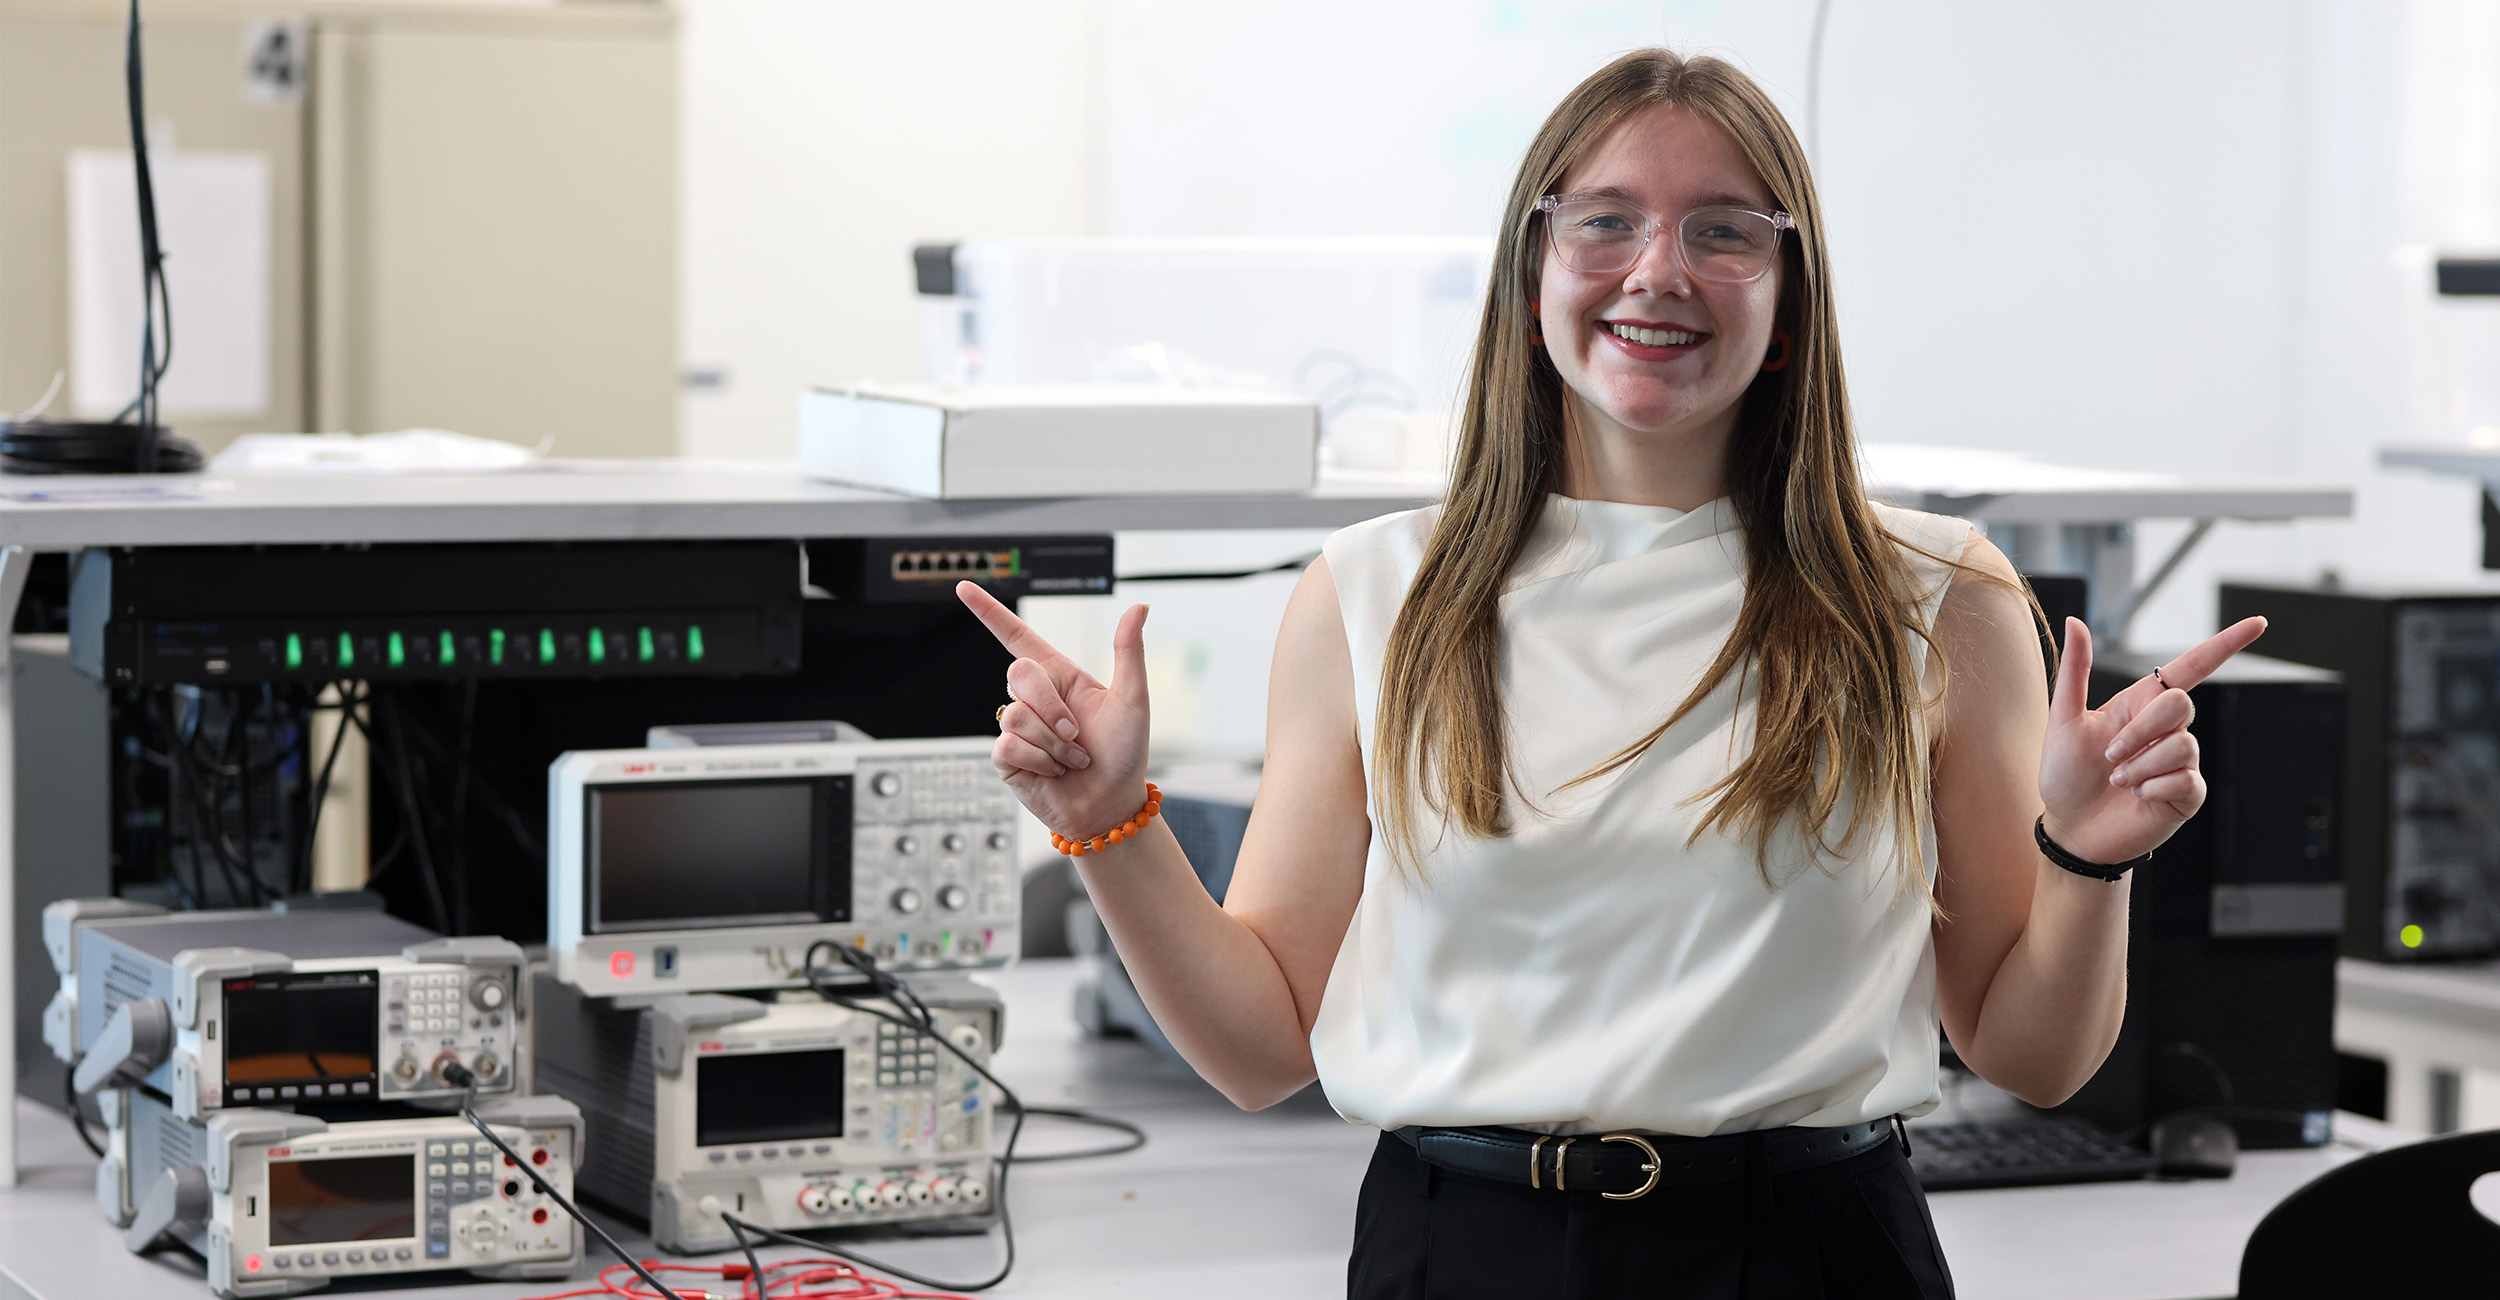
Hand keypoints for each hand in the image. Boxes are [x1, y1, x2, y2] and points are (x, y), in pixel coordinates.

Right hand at [955, 581, 1152, 841]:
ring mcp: (1018, 728)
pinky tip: (1054, 772)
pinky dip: (1039, 761)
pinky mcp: (1007, 758)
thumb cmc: (1125, 754)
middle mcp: (1036, 699)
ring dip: (1053, 743)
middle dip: (1053, 707)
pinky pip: (1008, 745)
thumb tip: (1139, 606)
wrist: (1110, 805)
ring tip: (1072, 758)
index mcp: (1060, 677)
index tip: (964, 586)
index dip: (989, 611)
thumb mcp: (1133, 699)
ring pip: (1016, 715)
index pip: (1016, 636)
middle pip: (1018, 674)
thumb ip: (1128, 650)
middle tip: (1077, 735)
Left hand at [2037, 616, 2267, 864]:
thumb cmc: (2066, 774)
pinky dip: (2152, 788)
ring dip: (2141, 766)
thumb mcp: (2064, 720)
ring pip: (2181, 746)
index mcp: (2142, 704)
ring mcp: (2181, 761)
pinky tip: (2137, 797)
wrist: (2071, 828)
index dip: (2225, 644)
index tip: (2257, 622)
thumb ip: (2074, 671)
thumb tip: (2075, 623)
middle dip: (2142, 730)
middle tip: (2111, 756)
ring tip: (2119, 781)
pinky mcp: (2187, 793)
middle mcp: (2167, 729)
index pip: (2192, 667)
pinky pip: (2185, 779)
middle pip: (2181, 704)